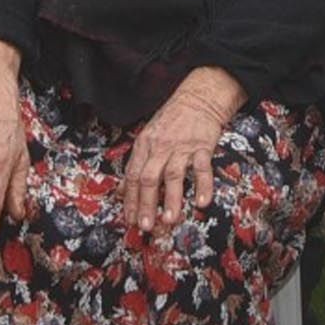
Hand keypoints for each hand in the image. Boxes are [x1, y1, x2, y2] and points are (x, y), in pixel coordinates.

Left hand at [121, 68, 241, 234]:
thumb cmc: (172, 120)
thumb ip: (136, 165)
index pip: (133, 176)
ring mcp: (182, 147)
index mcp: (144, 145)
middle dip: (146, 204)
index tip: (129, 219)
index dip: (130, 199)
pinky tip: (201, 202)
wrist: (198, 98)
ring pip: (173, 175)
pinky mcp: (202, 146)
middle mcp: (160, 147)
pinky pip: (202, 169)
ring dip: (170, 199)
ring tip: (169, 220)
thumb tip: (121, 191)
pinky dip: (203, 186)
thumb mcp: (148, 138)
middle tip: (145, 225)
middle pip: (149, 178)